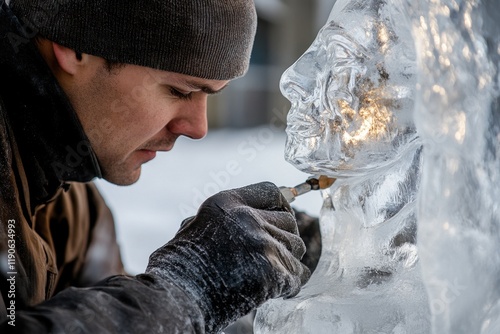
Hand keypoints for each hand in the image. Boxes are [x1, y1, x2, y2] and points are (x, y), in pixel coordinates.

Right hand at [146, 182, 309, 332]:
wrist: (175, 297)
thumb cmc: (180, 266)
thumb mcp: (198, 224)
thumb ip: (228, 217)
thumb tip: (259, 215)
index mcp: (227, 202)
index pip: (271, 192)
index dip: (280, 205)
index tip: (280, 217)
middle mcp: (247, 217)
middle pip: (289, 221)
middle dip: (283, 237)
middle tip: (270, 254)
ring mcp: (262, 244)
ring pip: (296, 247)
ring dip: (286, 261)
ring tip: (266, 274)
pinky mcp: (272, 271)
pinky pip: (296, 274)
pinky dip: (287, 284)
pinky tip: (271, 289)